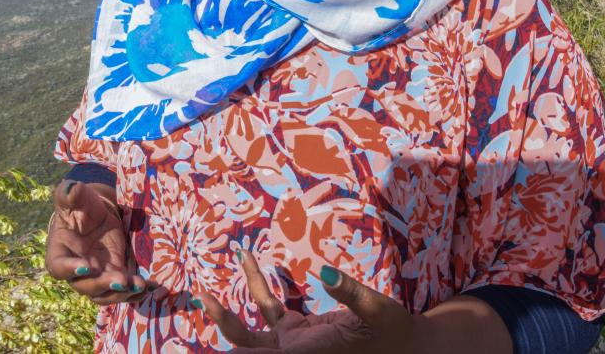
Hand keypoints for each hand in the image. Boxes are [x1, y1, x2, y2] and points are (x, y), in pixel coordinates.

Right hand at [44, 179, 148, 304]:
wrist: (98, 212)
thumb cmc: (81, 205)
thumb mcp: (76, 197)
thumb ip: (70, 194)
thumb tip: (71, 188)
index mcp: (60, 251)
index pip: (58, 266)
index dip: (70, 269)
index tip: (87, 267)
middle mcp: (76, 269)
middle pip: (84, 286)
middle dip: (102, 285)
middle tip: (120, 280)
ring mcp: (96, 276)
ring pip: (104, 294)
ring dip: (120, 293)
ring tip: (138, 285)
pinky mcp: (114, 274)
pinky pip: (122, 289)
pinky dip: (135, 291)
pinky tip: (148, 286)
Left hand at [195, 250, 423, 352]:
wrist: (407, 347)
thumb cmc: (394, 331)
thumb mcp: (378, 309)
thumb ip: (350, 292)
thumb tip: (326, 271)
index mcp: (309, 353)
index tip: (209, 351)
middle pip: (246, 351)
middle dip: (222, 329)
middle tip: (197, 306)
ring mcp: (294, 345)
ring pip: (248, 336)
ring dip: (225, 315)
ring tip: (203, 293)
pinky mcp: (298, 333)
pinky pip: (270, 310)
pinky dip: (258, 287)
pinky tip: (249, 260)